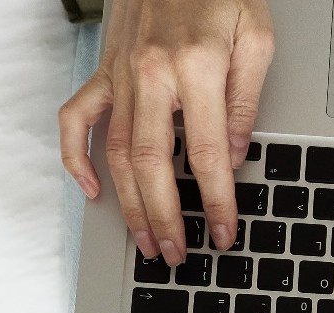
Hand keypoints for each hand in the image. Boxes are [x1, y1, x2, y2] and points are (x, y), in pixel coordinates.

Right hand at [60, 0, 274, 265]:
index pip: (206, 152)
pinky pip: (77, 118)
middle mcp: (153, 74)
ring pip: (117, 152)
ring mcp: (121, 73)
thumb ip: (244, 99)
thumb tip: (234, 154)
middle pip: (153, 163)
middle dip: (165, 216)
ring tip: (144, 240)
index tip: (223, 231)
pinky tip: (91, 190)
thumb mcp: (256, 37)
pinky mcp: (103, 69)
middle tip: (175, 254)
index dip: (216, 200)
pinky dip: (77, 157)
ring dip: (128, 204)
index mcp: (197, 67)